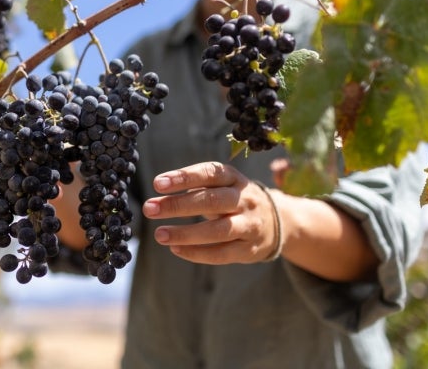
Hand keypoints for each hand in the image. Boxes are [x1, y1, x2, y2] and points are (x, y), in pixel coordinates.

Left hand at [142, 162, 281, 264]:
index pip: (210, 173)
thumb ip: (195, 187)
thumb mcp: (221, 185)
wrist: (277, 222)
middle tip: (150, 208)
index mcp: (234, 178)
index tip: (158, 183)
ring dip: (185, 233)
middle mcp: (245, 199)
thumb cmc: (233, 200)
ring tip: (159, 234)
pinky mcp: (250, 249)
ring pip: (218, 230)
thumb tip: (159, 196)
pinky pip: (221, 253)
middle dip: (178, 205)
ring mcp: (250, 225)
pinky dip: (196, 253)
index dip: (184, 177)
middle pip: (211, 201)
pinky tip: (175, 248)